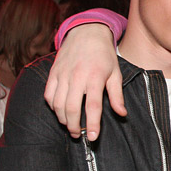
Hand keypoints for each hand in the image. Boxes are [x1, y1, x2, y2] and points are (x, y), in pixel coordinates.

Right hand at [44, 24, 125, 139]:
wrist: (87, 32)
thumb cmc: (104, 55)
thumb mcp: (115, 73)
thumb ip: (117, 95)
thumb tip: (122, 114)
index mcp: (95, 77)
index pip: (93, 106)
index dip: (92, 124)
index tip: (92, 137)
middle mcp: (77, 76)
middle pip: (71, 108)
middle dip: (73, 126)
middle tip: (78, 135)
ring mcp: (63, 74)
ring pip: (58, 104)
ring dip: (62, 119)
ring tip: (70, 126)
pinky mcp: (53, 73)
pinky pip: (48, 95)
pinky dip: (53, 107)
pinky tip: (60, 111)